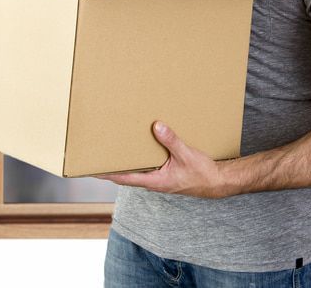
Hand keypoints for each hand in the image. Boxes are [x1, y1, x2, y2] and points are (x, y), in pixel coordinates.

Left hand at [96, 121, 230, 197]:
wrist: (217, 183)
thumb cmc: (202, 173)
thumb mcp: (186, 155)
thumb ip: (171, 141)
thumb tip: (156, 127)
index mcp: (154, 181)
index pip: (124, 178)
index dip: (107, 173)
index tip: (93, 169)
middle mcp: (154, 182)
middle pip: (128, 174)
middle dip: (114, 166)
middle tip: (100, 155)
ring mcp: (160, 179)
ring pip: (139, 170)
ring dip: (128, 162)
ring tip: (117, 149)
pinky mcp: (167, 175)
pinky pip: (150, 167)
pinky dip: (142, 159)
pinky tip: (143, 147)